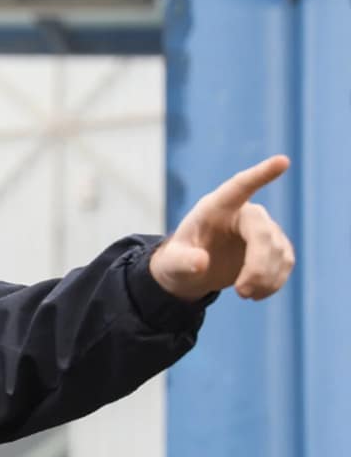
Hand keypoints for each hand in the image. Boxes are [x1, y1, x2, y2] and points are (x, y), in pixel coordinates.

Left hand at [150, 155, 295, 301]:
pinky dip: (274, 282)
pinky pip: (285, 262)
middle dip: (258, 266)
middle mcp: (242, 213)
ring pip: (278, 251)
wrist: (189, 273)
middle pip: (264, 233)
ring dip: (266, 278)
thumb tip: (200, 262)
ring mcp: (261, 229)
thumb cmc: (177, 261)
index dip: (261, 174)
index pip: (240, 186)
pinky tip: (257, 293)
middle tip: (241, 293)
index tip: (282, 162)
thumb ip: (183, 262)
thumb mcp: (172, 264)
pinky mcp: (273, 247)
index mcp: (215, 208)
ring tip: (243, 295)